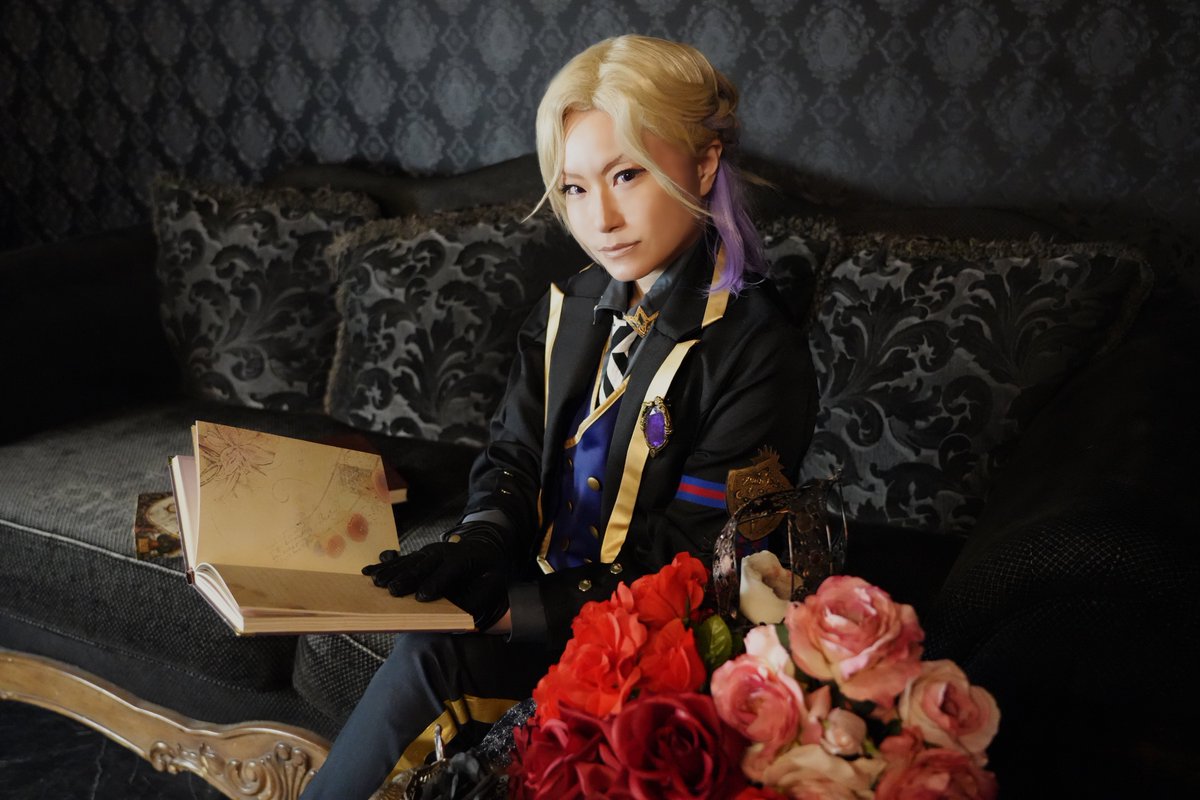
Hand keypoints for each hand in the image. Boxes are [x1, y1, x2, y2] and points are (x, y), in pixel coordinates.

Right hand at [361, 522, 511, 630]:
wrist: (483, 547)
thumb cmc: (487, 572)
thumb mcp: (492, 585)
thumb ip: (477, 600)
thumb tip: (463, 618)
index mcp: (463, 559)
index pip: (450, 570)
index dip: (436, 583)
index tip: (422, 597)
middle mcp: (443, 552)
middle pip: (423, 565)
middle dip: (407, 578)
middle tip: (393, 590)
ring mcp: (428, 552)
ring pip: (408, 562)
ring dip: (391, 572)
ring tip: (377, 583)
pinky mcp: (417, 555)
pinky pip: (398, 561)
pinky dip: (382, 566)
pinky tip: (367, 571)